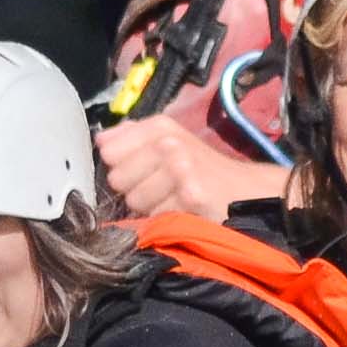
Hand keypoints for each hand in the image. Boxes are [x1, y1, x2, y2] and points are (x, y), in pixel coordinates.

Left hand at [92, 112, 289, 220]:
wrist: (245, 192)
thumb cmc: (202, 170)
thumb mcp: (169, 142)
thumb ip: (132, 139)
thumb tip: (101, 139)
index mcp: (159, 126)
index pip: (109, 151)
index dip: (121, 167)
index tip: (142, 171)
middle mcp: (168, 142)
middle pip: (117, 178)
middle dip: (134, 189)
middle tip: (162, 189)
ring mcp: (180, 167)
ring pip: (133, 200)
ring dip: (150, 207)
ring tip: (174, 200)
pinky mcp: (190, 195)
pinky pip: (154, 216)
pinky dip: (167, 220)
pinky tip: (184, 211)